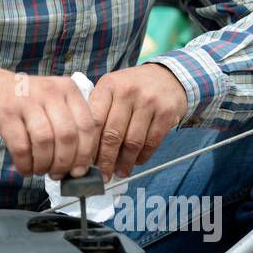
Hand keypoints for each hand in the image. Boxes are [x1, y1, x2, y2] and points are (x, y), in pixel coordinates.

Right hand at [0, 63, 96, 178]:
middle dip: (64, 162)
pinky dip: (25, 164)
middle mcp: (49, 91)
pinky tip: (25, 169)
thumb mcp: (53, 103)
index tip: (79, 171)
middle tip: (58, 174)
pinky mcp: (5, 113)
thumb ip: (70, 126)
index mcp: (68, 89)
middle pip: (67, 135)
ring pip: (45, 141)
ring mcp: (26, 100)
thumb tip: (81, 167)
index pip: (87, 125)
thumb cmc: (27, 104)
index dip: (85, 153)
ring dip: (44, 164)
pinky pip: (21, 146)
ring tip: (41, 171)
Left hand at [78, 64, 187, 179]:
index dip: (88, 145)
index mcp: (108, 85)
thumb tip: (84, 147)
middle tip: (103, 175)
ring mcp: (149, 102)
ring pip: (132, 141)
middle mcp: (127, 91)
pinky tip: (136, 161)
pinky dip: (143, 156)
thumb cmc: (132, 87)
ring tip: (120, 172)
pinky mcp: (166, 113)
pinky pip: (152, 142)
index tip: (85, 162)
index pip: (94, 120)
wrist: (167, 76)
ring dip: (125, 162)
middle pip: (112, 134)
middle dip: (106, 160)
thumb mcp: (111, 88)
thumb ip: (98, 110)